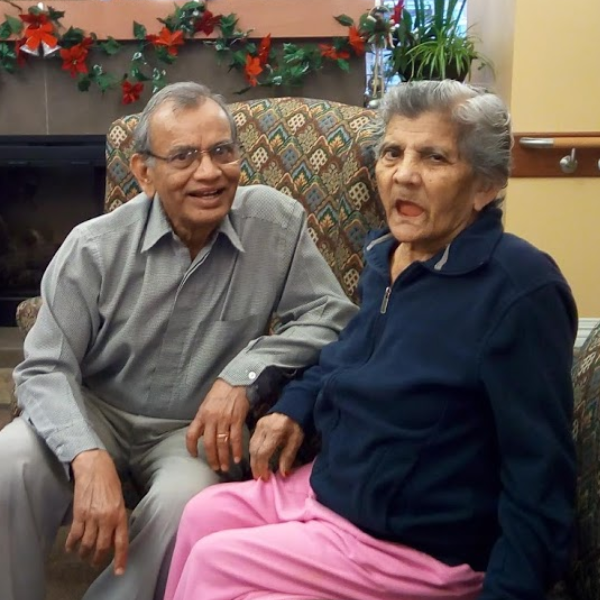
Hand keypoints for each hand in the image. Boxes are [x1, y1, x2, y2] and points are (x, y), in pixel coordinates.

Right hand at [66, 449, 127, 575]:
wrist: (94, 468)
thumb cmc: (110, 481)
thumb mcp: (120, 499)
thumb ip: (118, 517)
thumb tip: (115, 535)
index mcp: (120, 514)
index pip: (121, 542)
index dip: (120, 559)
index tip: (119, 572)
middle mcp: (107, 518)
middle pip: (102, 547)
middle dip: (98, 558)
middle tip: (95, 562)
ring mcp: (92, 517)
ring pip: (87, 544)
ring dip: (84, 553)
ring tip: (83, 556)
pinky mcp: (79, 514)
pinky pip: (75, 535)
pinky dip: (71, 544)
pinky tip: (71, 548)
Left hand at [186, 379, 249, 471]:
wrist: (236, 381)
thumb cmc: (220, 392)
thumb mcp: (207, 404)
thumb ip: (204, 419)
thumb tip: (203, 434)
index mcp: (202, 415)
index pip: (192, 434)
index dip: (191, 447)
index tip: (193, 455)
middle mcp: (212, 419)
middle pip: (209, 444)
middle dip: (212, 458)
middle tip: (215, 468)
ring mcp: (225, 420)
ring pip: (222, 443)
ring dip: (224, 457)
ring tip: (225, 467)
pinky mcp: (237, 419)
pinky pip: (236, 438)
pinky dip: (236, 450)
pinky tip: (237, 458)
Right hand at [249, 413, 303, 480]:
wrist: (293, 405)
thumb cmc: (296, 424)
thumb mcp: (296, 440)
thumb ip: (288, 456)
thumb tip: (283, 474)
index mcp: (275, 431)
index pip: (263, 452)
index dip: (262, 467)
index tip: (265, 477)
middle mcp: (264, 427)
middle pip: (254, 450)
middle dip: (255, 466)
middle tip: (258, 477)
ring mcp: (259, 424)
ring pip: (250, 446)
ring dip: (253, 460)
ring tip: (257, 471)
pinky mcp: (257, 424)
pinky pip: (252, 440)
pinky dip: (253, 452)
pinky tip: (257, 459)